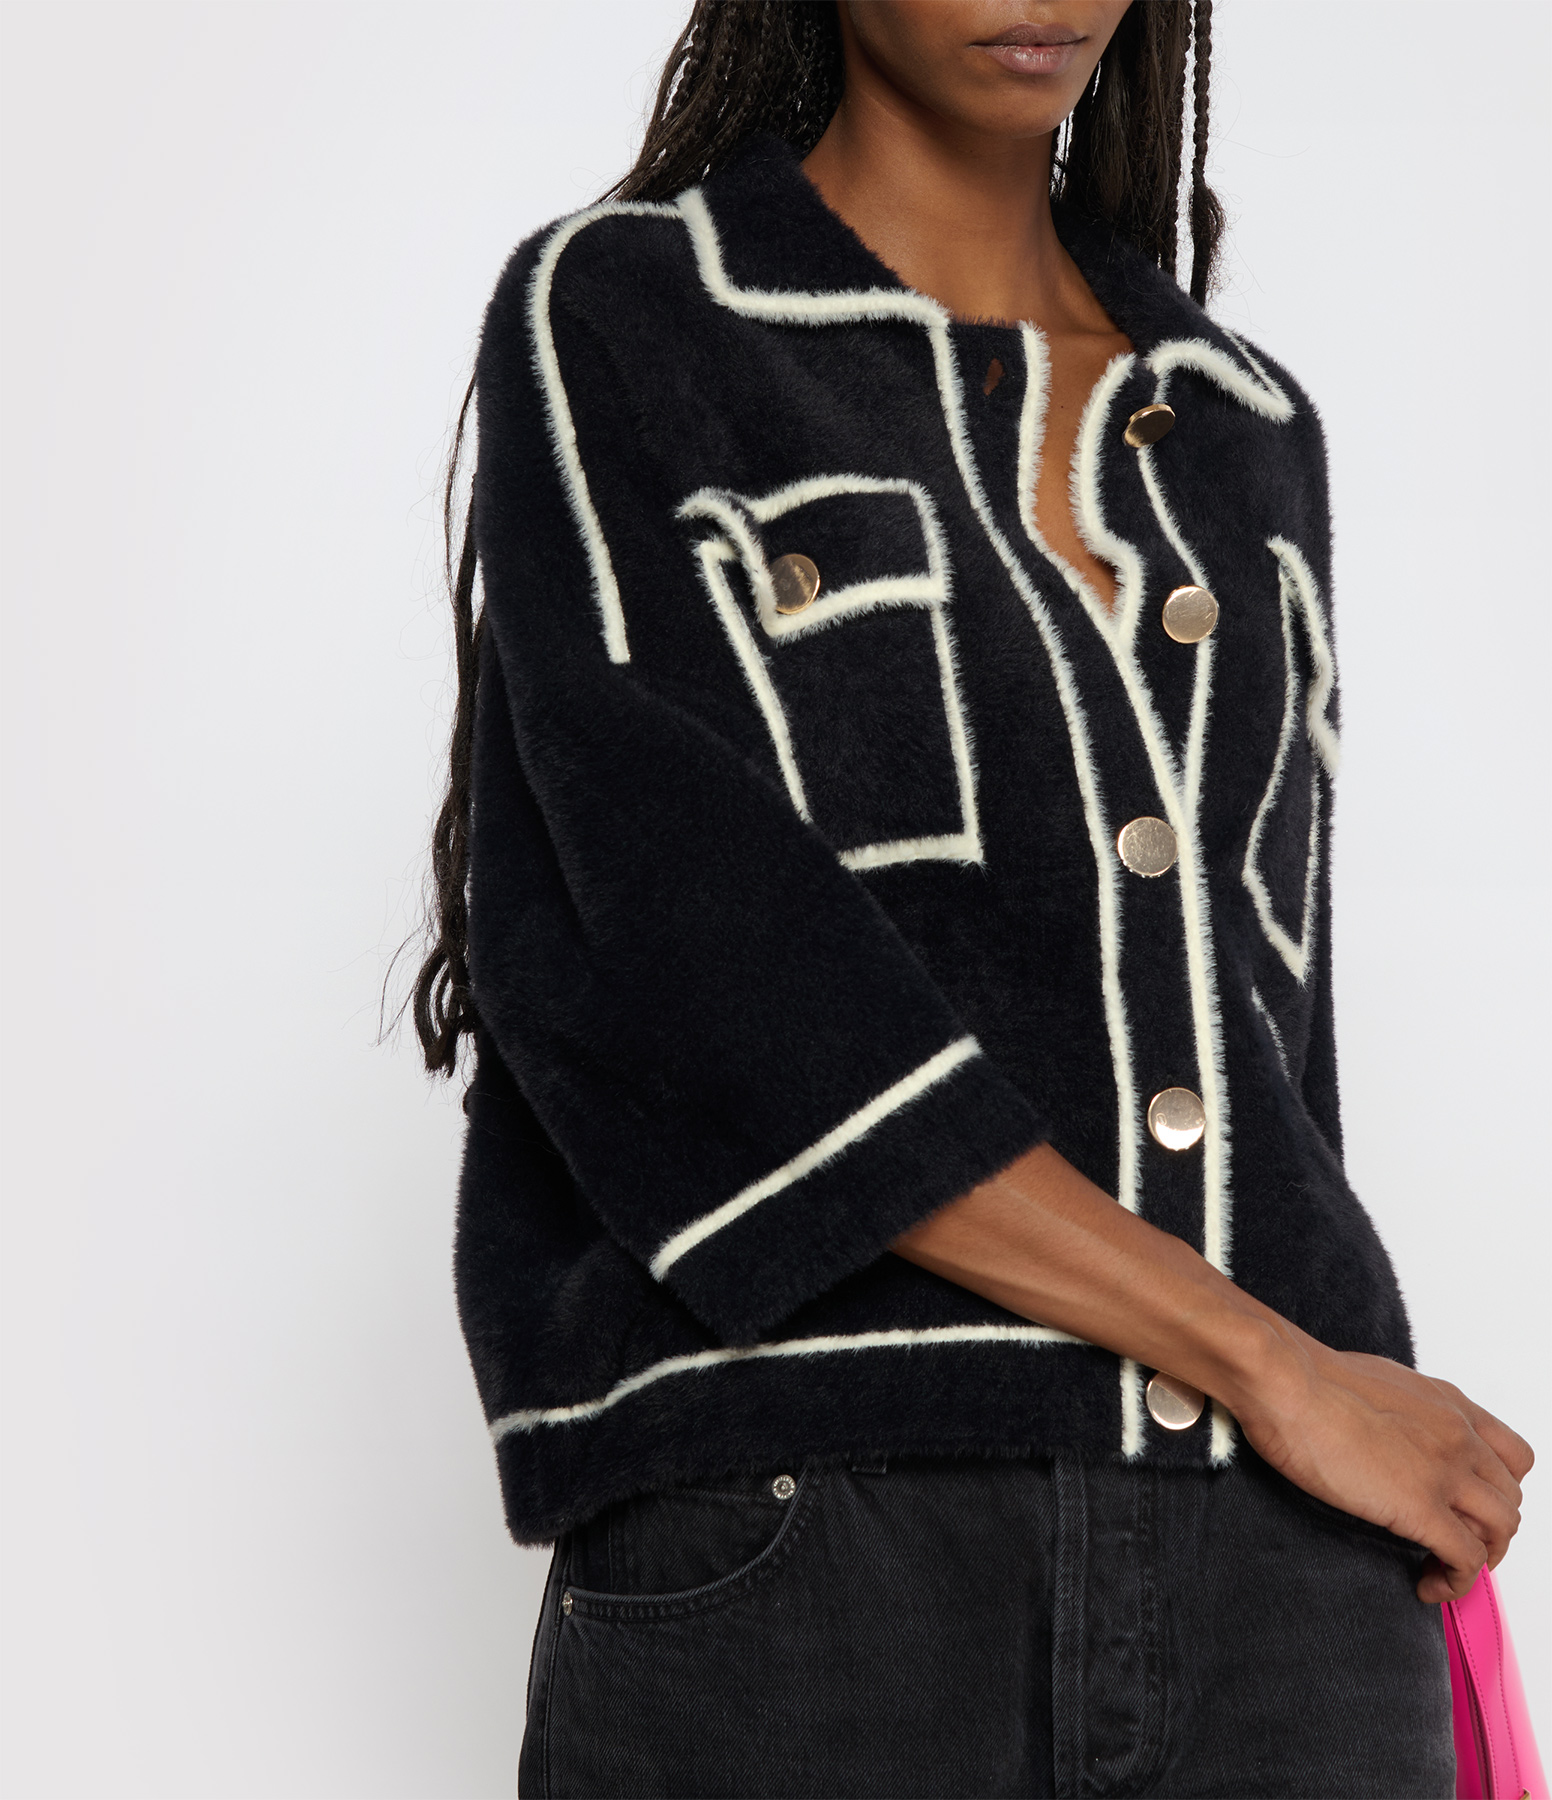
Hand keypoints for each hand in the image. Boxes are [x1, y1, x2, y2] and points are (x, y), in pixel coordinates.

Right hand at [1223, 1332, 1534, 1602]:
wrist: (1287, 1382)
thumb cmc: (1310, 1377)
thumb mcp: (1380, 1383)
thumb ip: (1405, 1412)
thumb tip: (1394, 1434)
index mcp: (1449, 1404)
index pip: (1513, 1457)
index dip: (1499, 1489)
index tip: (1472, 1507)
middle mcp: (1459, 1436)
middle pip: (1509, 1499)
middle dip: (1489, 1529)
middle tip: (1455, 1542)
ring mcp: (1445, 1472)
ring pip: (1501, 1531)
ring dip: (1480, 1557)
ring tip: (1442, 1566)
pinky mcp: (1421, 1508)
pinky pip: (1467, 1560)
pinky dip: (1455, 1582)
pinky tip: (1427, 1585)